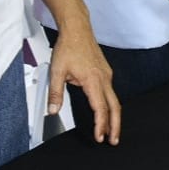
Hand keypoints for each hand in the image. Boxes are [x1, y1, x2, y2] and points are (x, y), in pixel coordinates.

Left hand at [48, 26, 120, 144]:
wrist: (77, 29)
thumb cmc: (68, 46)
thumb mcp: (57, 70)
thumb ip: (55, 93)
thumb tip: (53, 110)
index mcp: (93, 80)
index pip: (100, 108)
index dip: (101, 125)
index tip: (100, 137)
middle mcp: (104, 78)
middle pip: (115, 107)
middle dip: (115, 126)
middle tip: (113, 140)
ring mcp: (106, 74)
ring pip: (115, 99)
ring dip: (114, 116)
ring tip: (111, 130)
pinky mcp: (105, 72)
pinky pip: (111, 92)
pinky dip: (111, 105)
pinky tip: (106, 110)